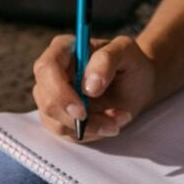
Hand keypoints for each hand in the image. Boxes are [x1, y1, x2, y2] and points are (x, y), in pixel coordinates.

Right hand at [33, 33, 156, 139]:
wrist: (137, 85)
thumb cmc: (130, 63)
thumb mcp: (126, 52)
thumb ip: (106, 60)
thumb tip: (89, 86)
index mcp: (63, 49)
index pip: (46, 68)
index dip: (58, 92)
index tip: (82, 111)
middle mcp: (53, 73)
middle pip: (46, 100)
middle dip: (75, 118)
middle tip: (109, 121)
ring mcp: (53, 97)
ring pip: (56, 122)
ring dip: (91, 127)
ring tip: (120, 117)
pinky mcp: (60, 117)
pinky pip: (67, 134)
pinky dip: (93, 133)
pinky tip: (112, 123)